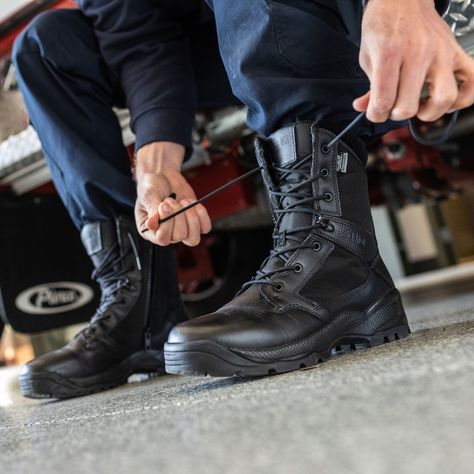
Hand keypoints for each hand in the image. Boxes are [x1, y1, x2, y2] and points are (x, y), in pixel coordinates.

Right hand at [134, 142, 210, 246]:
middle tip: (172, 201)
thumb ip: (151, 209)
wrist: (163, 176)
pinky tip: (193, 203)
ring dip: (191, 217)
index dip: (166, 224)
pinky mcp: (194, 223)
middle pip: (180, 236)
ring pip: (193, 237)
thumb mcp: (148, 195)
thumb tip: (152, 224)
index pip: (162, 238)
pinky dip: (202, 215)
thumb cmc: (152, 187)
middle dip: (178, 215)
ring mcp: (182, 229)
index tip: (164, 205)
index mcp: (151, 231)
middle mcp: (167, 234)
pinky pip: (205, 228)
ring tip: (184, 202)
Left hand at [353, 0, 473, 122]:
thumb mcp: (367, 56)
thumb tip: (364, 107)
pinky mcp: (456, 52)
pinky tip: (447, 101)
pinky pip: (472, 80)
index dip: (376, 115)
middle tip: (394, 108)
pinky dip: (463, 98)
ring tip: (421, 108)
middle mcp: (417, 53)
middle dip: (396, 115)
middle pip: (409, 106)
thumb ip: (369, 86)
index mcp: (390, 54)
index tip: (376, 113)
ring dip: (430, 112)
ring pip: (444, 98)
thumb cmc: (384, 24)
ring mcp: (440, 53)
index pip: (383, 101)